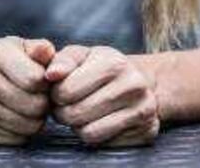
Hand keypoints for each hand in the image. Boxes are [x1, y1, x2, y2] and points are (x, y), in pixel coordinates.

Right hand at [0, 37, 54, 144]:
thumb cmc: (15, 62)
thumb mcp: (28, 48)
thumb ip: (42, 49)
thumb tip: (47, 51)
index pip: (35, 79)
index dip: (47, 82)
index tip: (43, 78)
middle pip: (34, 105)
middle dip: (44, 102)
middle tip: (40, 95)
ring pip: (28, 125)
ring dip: (37, 118)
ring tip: (30, 104)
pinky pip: (17, 138)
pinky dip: (23, 131)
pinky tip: (17, 115)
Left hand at [45, 45, 160, 146]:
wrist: (140, 80)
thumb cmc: (100, 67)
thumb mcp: (82, 56)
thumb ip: (62, 61)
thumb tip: (51, 74)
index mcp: (115, 63)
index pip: (65, 92)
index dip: (57, 94)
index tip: (64, 89)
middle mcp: (134, 86)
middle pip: (75, 114)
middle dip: (65, 112)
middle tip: (72, 104)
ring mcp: (144, 109)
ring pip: (88, 133)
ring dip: (79, 126)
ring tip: (85, 113)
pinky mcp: (147, 130)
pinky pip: (104, 144)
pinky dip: (97, 135)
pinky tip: (102, 121)